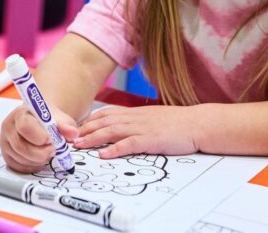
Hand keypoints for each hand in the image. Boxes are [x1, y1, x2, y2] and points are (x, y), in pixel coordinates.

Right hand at [0, 106, 78, 172]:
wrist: (40, 121)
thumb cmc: (48, 120)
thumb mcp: (60, 119)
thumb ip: (66, 125)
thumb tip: (73, 134)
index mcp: (20, 114)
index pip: (25, 127)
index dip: (39, 137)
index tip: (51, 141)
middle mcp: (9, 127)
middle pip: (21, 146)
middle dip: (40, 153)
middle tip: (52, 151)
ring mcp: (5, 142)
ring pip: (20, 158)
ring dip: (37, 160)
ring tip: (47, 154)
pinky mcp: (7, 154)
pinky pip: (18, 166)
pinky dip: (31, 166)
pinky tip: (39, 160)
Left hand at [73, 105, 200, 157]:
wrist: (198, 123)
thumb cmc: (178, 122)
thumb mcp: (153, 117)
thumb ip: (137, 120)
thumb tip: (123, 126)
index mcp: (135, 113)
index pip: (106, 113)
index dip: (89, 120)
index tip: (76, 128)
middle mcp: (135, 118)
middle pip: (104, 121)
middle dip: (85, 129)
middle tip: (69, 138)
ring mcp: (142, 128)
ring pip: (111, 131)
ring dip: (93, 138)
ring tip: (79, 146)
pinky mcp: (151, 140)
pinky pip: (129, 144)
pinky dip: (114, 149)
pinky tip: (103, 154)